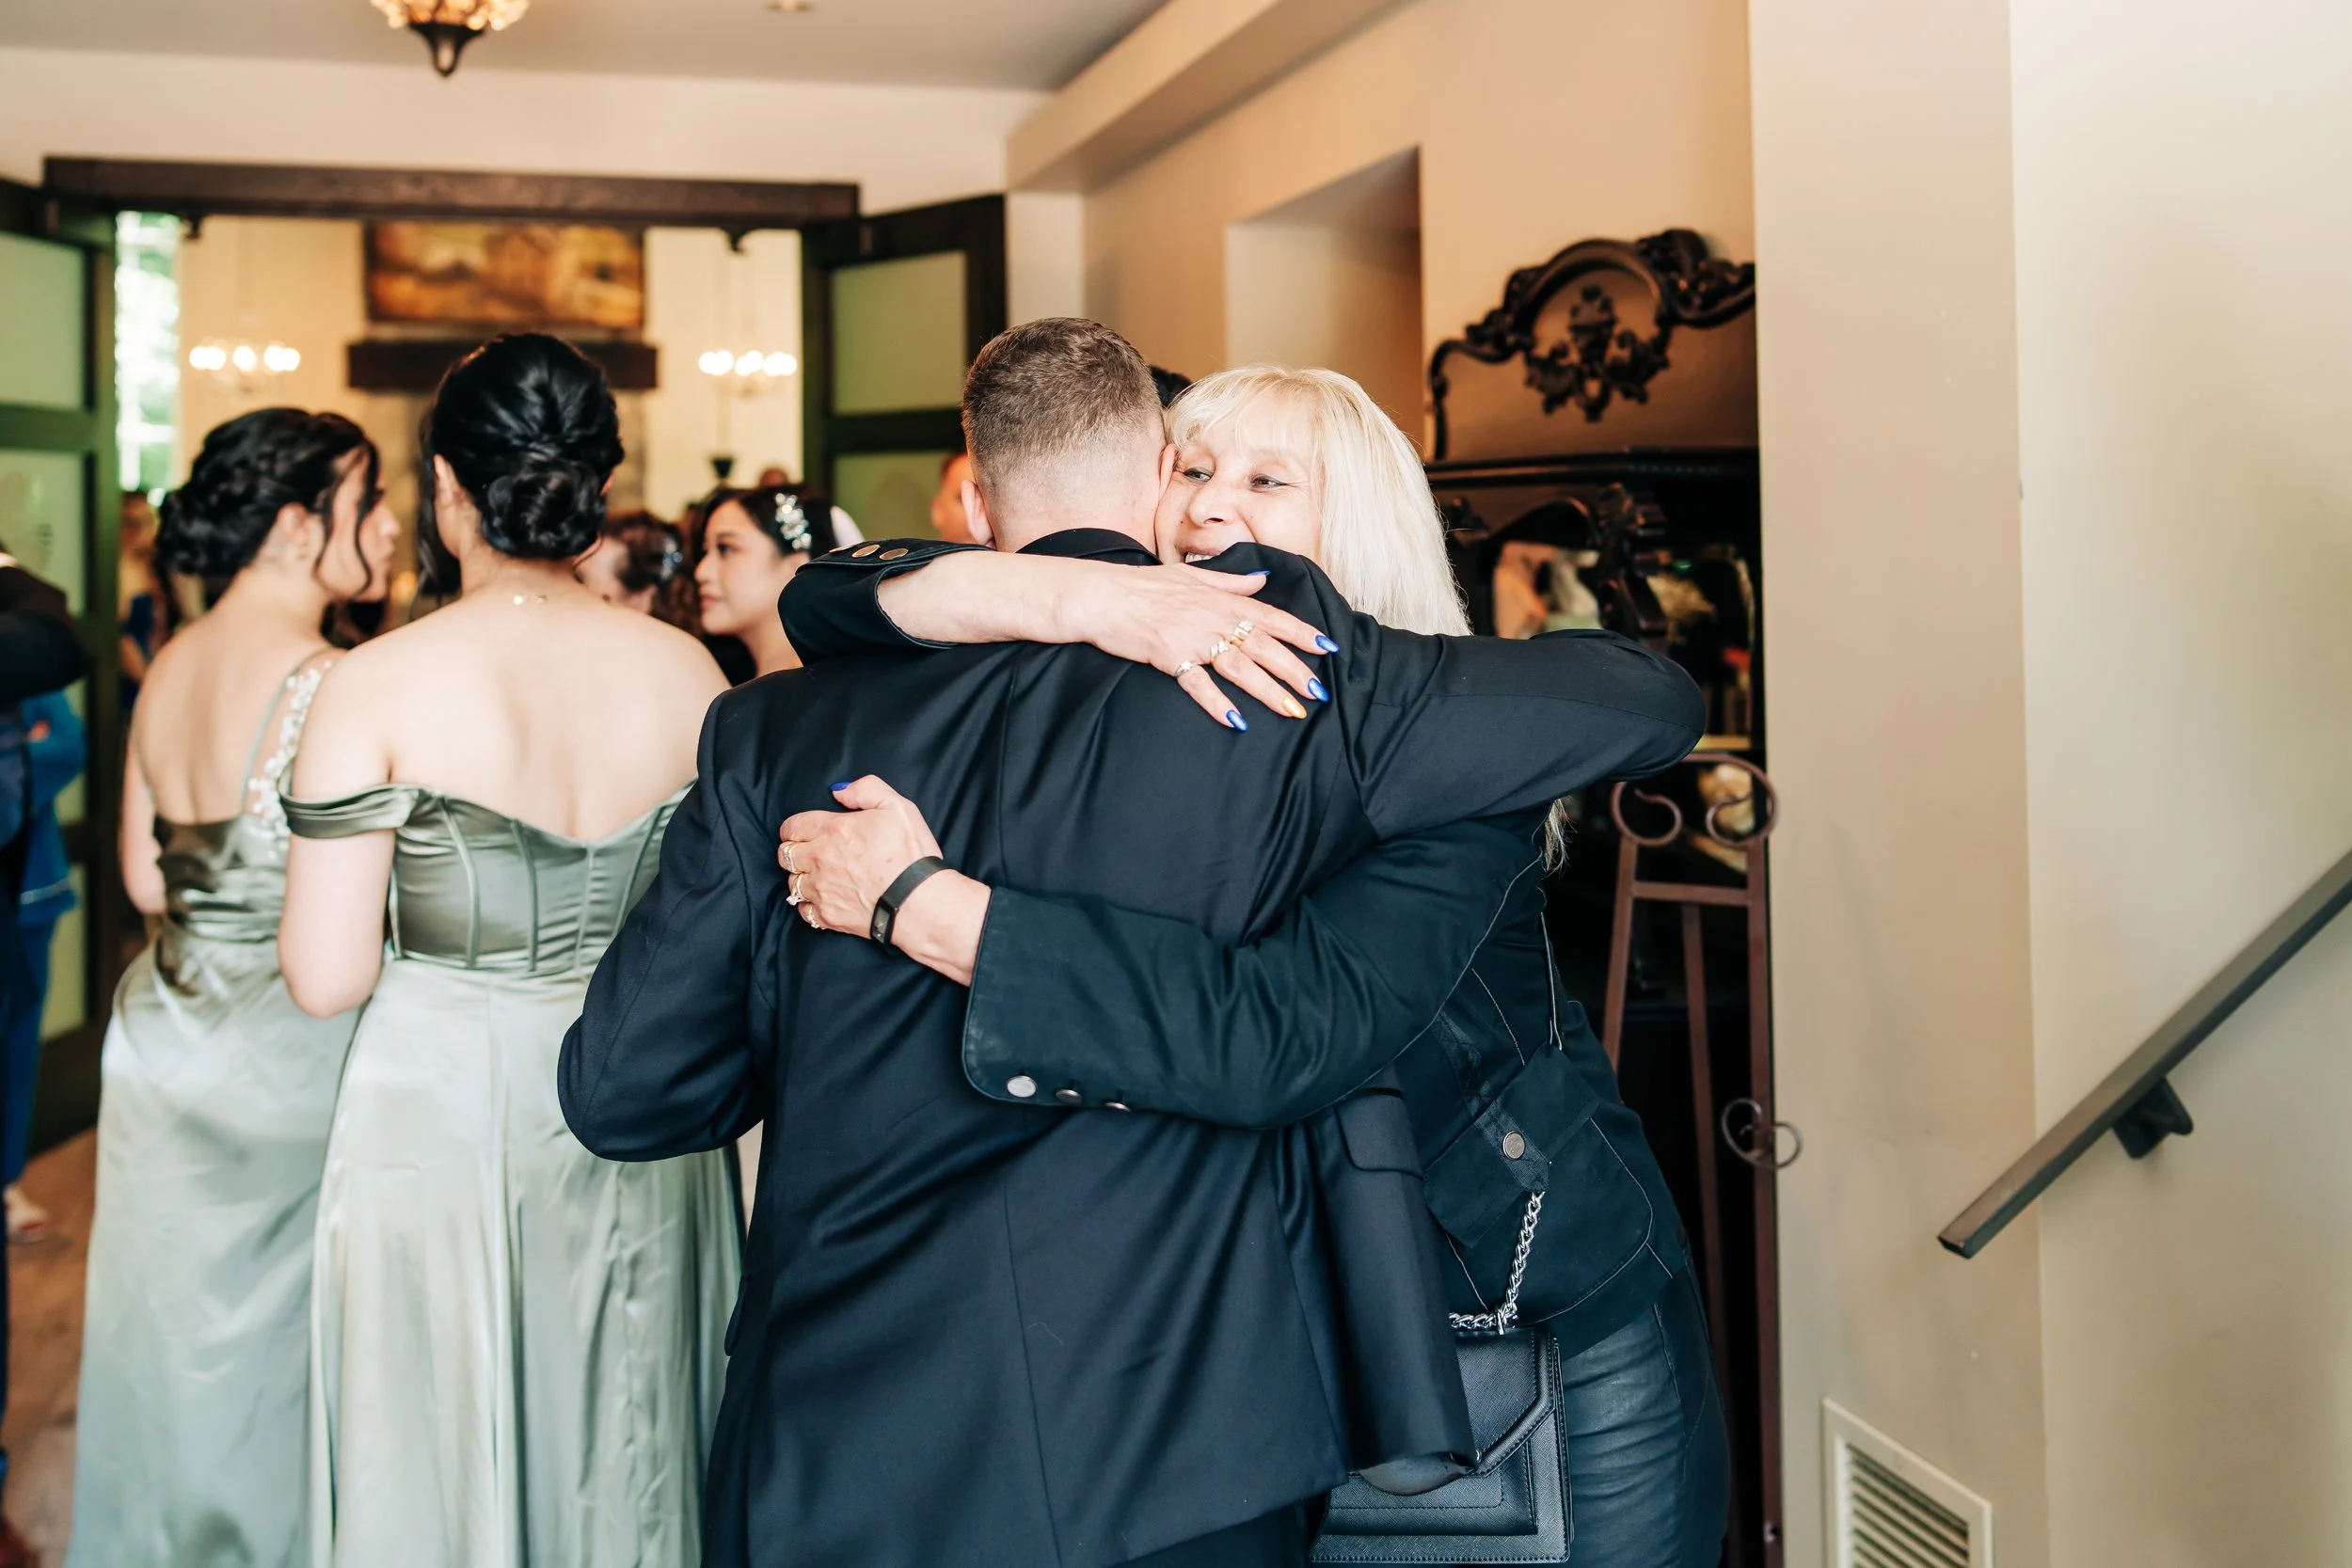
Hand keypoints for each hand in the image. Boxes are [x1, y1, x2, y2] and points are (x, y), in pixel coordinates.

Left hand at [779, 777, 987, 982]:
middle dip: (794, 851)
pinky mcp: (827, 916)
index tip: (802, 831)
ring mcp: (821, 890)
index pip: (792, 826)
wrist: (919, 902)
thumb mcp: (898, 806)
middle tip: (810, 852)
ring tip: (818, 876)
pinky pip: (802, 909)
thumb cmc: (911, 855)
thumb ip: (866, 789)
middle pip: (785, 855)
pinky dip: (808, 904)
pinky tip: (823, 898)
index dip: (794, 828)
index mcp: (833, 830)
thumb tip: (839, 791)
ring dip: (801, 877)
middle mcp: (819, 860)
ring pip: (792, 882)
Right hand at [1053, 562, 1335, 729]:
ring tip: (1292, 711)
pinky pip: (1198, 684)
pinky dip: (1217, 703)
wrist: (1102, 595)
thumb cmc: (1144, 585)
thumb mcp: (1191, 575)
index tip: (1328, 648)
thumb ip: (1230, 581)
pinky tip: (1237, 721)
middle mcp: (1212, 617)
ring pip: (1239, 667)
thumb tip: (1260, 579)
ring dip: (1268, 690)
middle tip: (1319, 693)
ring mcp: (1192, 638)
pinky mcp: (1168, 657)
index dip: (1301, 633)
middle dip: (1294, 670)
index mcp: (1221, 598)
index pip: (1271, 616)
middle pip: (1263, 646)